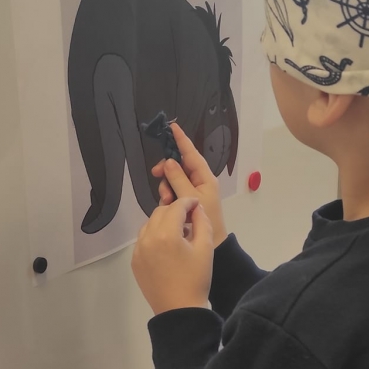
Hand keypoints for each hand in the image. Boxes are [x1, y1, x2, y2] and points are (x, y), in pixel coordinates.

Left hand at [132, 196, 213, 314]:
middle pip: (160, 212)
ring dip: (163, 222)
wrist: (179, 310)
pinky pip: (143, 239)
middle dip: (175, 211)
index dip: (188, 202)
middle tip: (190, 219)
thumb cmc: (196, 279)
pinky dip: (155, 236)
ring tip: (178, 233)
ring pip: (149, 224)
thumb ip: (202, 222)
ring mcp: (138, 250)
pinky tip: (167, 247)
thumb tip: (196, 208)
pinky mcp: (135, 260)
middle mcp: (148, 238)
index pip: (176, 207)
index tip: (197, 204)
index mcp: (167, 234)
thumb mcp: (205, 248)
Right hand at [152, 123, 227, 246]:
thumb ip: (178, 179)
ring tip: (166, 199)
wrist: (212, 241)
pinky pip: (173, 190)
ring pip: (173, 178)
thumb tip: (169, 161)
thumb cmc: (204, 217)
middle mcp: (199, 180)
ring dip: (166, 186)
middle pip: (178, 165)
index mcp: (204, 176)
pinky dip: (168, 195)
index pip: (191, 153)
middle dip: (166, 170)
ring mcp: (192, 189)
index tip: (172, 127)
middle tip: (156, 174)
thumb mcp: (190, 197)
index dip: (181, 140)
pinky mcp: (187, 198)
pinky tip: (167, 204)